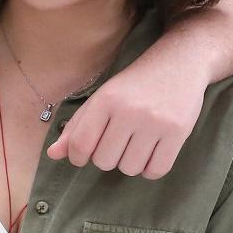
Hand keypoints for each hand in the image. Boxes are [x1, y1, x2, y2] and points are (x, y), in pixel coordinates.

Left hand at [48, 54, 205, 178]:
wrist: (179, 62)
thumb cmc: (135, 84)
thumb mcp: (102, 97)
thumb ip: (77, 126)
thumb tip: (53, 155)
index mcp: (106, 100)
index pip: (81, 145)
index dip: (78, 157)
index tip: (85, 154)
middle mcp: (129, 111)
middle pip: (105, 161)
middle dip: (108, 157)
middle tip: (117, 142)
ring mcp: (155, 122)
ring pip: (130, 169)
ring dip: (130, 163)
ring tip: (136, 144)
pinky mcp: (178, 132)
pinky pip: (156, 170)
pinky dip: (150, 169)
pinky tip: (151, 153)